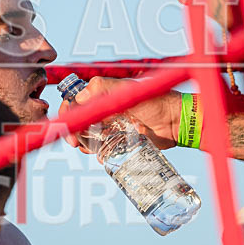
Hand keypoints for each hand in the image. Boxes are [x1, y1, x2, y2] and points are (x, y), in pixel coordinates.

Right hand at [57, 76, 181, 151]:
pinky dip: (98, 153)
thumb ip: (104, 88)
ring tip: (90, 149)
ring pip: (87, 136)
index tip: (68, 126)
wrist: (176, 122)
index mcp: (102, 95)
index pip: (76, 102)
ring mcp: (111, 126)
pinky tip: (102, 156)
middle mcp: (104, 110)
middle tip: (76, 143)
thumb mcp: (128, 91)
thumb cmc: (156, 101)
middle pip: (78, 121)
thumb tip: (80, 96)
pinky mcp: (120, 141)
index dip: (68, 114)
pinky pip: (102, 148)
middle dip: (73, 132)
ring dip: (84, 143)